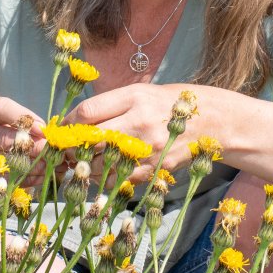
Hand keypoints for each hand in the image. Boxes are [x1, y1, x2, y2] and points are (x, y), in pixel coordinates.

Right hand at [0, 97, 48, 186]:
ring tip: (50, 166)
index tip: (43, 129)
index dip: (22, 116)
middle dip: (32, 146)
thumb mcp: (13, 124)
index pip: (0, 108)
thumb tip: (53, 137)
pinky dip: (27, 179)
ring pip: (6, 162)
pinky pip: (5, 180)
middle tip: (51, 152)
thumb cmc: (3, 137)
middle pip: (4, 138)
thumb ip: (31, 127)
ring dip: (33, 165)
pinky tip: (41, 177)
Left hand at [65, 83, 201, 184]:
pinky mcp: (154, 170)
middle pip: (90, 141)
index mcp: (134, 99)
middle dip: (73, 147)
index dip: (69, 123)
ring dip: (86, 165)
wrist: (209, 120)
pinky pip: (118, 180)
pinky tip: (106, 170)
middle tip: (66, 149)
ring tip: (85, 160)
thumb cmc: (167, 102)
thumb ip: (108, 104)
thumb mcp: (139, 92)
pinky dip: (106, 178)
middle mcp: (140, 124)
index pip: (87, 113)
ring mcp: (147, 150)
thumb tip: (74, 120)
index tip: (62, 128)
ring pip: (101, 165)